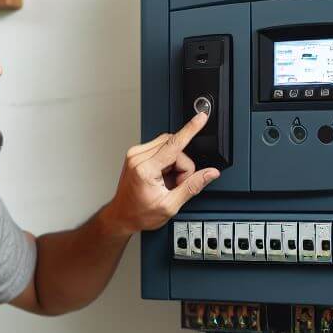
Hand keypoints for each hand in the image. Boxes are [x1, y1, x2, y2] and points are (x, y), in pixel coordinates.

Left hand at [102, 112, 219, 234]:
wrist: (122, 215)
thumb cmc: (140, 213)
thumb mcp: (170, 205)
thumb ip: (192, 186)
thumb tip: (210, 173)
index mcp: (145, 169)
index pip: (174, 144)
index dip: (191, 129)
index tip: (201, 117)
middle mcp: (138, 157)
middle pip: (175, 147)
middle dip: (182, 166)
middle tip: (176, 185)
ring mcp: (135, 153)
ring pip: (170, 146)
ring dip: (175, 164)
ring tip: (166, 182)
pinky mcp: (136, 153)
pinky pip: (162, 148)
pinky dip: (167, 162)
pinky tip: (161, 176)